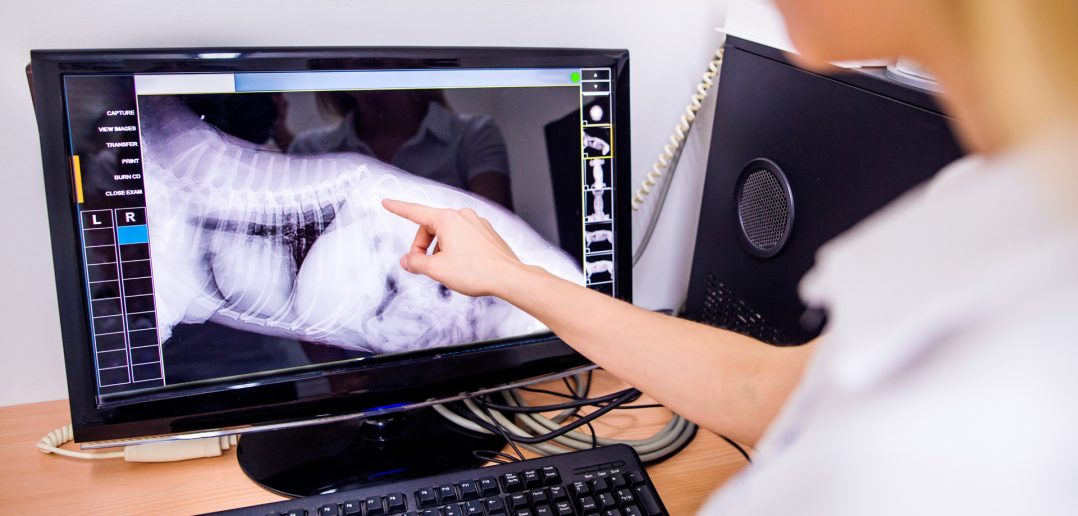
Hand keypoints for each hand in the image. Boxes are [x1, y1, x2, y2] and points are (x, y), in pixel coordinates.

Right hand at [381, 199, 524, 296]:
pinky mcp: (487, 233)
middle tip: (423, 266)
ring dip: (440, 249)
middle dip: (423, 246)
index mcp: (447, 219)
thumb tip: (407, 260)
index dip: (398, 208)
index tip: (387, 202)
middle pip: (431, 227)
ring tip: (447, 269)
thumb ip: (416, 262)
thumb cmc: (475, 271)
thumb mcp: (437, 269)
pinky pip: (463, 237)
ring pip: (448, 234)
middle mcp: (462, 216)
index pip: (415, 212)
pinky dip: (456, 249)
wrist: (508, 277)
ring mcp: (477, 223)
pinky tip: (462, 266)